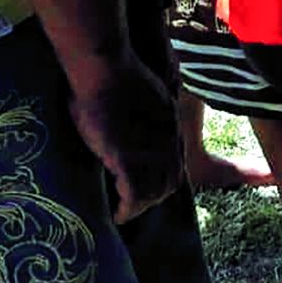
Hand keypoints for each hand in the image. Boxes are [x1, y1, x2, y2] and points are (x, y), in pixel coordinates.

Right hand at [68, 57, 181, 223]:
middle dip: (155, 196)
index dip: (163, 177)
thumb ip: (145, 110)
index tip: (147, 186)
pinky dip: (127, 209)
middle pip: (172, 180)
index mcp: (170, 123)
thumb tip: (134, 115)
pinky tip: (117, 215)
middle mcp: (166, 139)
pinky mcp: (126, 156)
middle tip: (134, 204)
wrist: (105, 67)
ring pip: (155, 191)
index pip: (176, 160)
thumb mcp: (143, 91)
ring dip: (140, 206)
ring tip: (124, 212)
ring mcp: (148, 149)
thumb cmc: (114, 73)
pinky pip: (134, 194)